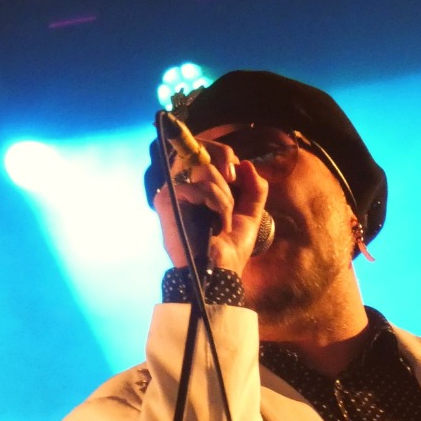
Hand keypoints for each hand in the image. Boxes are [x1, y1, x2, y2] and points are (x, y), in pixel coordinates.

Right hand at [152, 137, 270, 272]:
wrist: (220, 271)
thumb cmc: (231, 249)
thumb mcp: (250, 214)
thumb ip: (253, 189)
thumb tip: (247, 164)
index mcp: (198, 184)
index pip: (204, 148)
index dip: (223, 154)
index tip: (235, 176)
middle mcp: (182, 183)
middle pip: (203, 151)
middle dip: (227, 178)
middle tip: (230, 205)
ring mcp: (172, 191)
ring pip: (207, 171)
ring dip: (225, 201)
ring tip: (219, 223)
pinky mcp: (166, 200)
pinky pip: (201, 187)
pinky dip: (216, 206)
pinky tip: (212, 225)